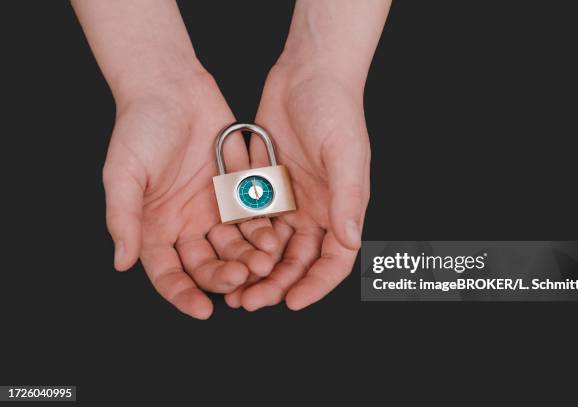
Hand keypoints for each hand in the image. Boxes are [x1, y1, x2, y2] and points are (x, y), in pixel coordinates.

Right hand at [104, 71, 277, 318]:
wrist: (172, 87)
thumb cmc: (139, 128)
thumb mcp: (123, 173)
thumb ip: (122, 218)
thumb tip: (120, 262)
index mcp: (154, 228)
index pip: (167, 274)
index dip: (183, 294)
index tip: (202, 310)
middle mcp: (184, 225)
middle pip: (205, 265)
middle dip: (223, 276)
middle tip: (240, 278)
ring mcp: (212, 210)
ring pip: (233, 246)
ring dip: (247, 258)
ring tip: (263, 263)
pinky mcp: (236, 192)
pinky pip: (251, 218)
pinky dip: (261, 231)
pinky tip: (274, 239)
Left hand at [225, 64, 370, 310]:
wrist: (307, 74)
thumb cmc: (336, 110)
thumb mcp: (345, 154)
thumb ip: (347, 198)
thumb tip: (351, 241)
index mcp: (342, 208)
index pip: (334, 261)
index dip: (316, 285)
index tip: (292, 303)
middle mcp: (317, 210)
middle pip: (298, 261)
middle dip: (277, 284)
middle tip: (251, 302)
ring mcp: (291, 200)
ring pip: (273, 247)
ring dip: (255, 269)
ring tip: (233, 288)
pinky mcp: (266, 186)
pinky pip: (253, 221)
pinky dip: (241, 241)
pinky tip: (223, 255)